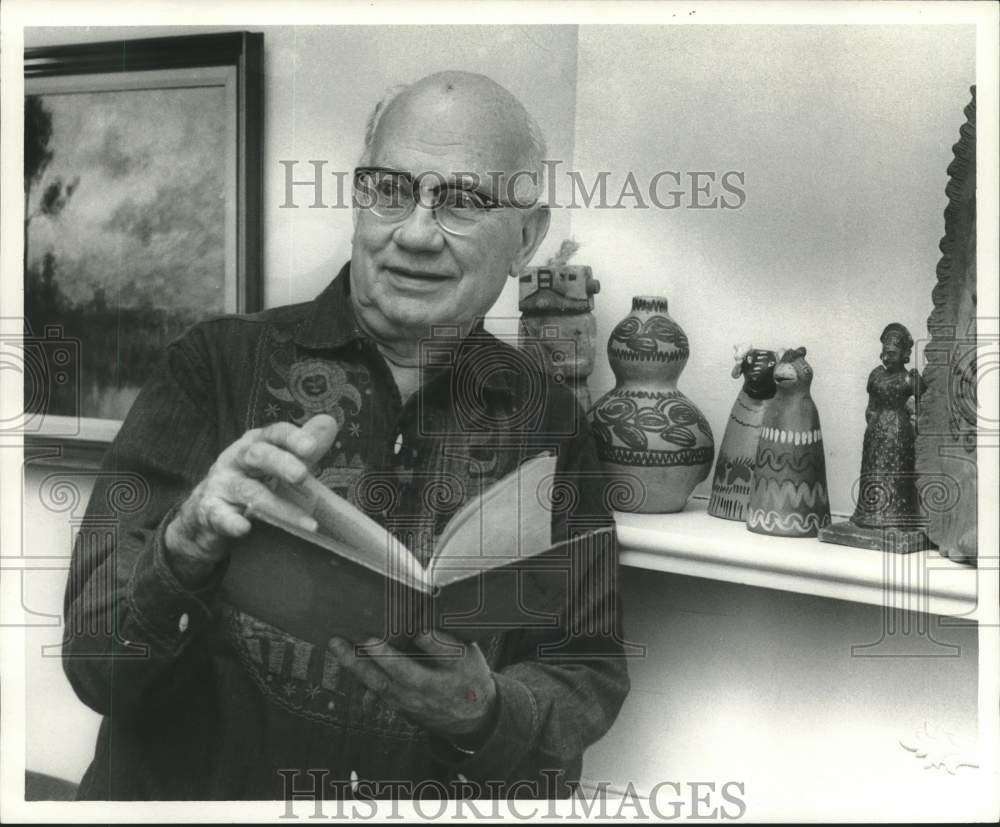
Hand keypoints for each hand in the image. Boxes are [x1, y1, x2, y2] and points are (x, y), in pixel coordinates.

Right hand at [164, 415, 339, 584]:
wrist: (206, 511)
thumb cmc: (250, 479)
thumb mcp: (276, 459)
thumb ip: (304, 446)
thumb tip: (330, 423)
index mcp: (256, 443)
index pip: (274, 434)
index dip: (292, 437)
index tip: (311, 446)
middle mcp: (236, 459)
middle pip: (257, 455)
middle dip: (280, 463)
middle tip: (302, 475)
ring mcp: (222, 485)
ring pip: (249, 492)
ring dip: (278, 506)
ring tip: (307, 523)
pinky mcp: (211, 512)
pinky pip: (220, 516)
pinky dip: (231, 522)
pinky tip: (244, 528)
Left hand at [329, 631, 498, 743]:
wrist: (473, 717)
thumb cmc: (470, 678)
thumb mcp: (467, 658)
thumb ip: (443, 645)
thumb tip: (419, 629)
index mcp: (434, 684)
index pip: (407, 669)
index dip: (387, 655)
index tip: (370, 639)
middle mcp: (415, 697)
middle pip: (381, 678)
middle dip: (358, 660)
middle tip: (337, 641)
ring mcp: (405, 703)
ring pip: (374, 685)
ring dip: (353, 666)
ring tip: (336, 645)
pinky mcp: (399, 705)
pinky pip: (376, 692)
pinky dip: (360, 677)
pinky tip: (347, 661)